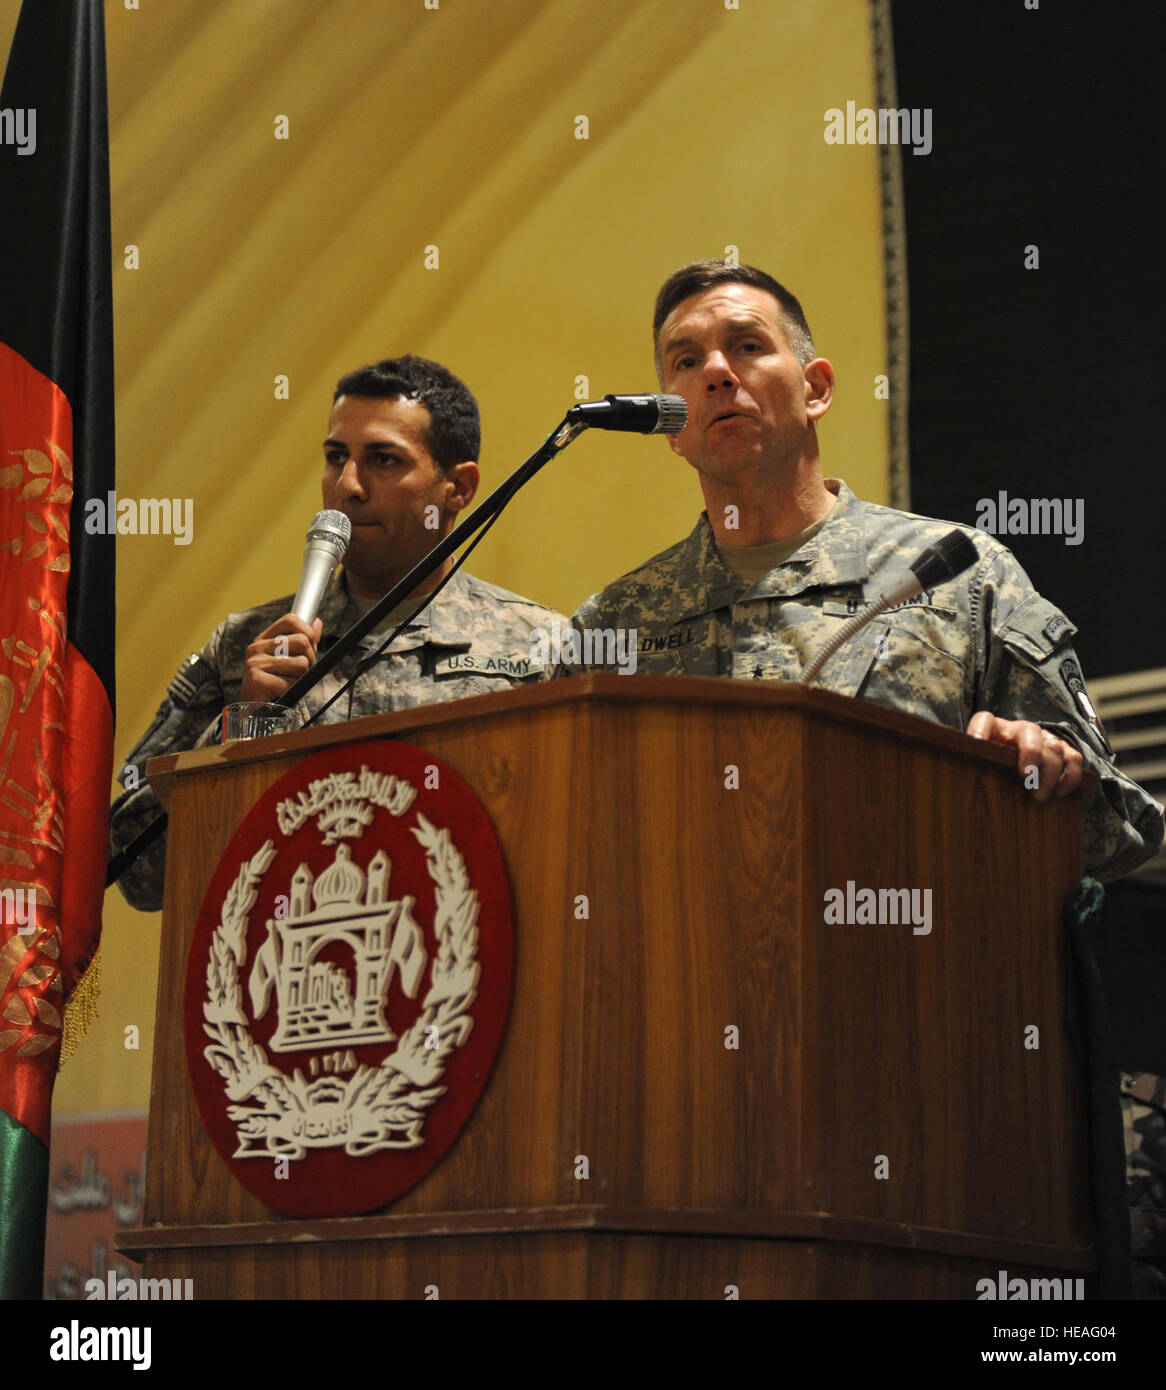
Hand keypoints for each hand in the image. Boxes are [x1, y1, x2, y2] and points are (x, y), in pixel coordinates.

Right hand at [240, 615, 321, 701]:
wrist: (255, 710)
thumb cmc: (274, 684)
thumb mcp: (288, 659)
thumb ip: (302, 641)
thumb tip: (316, 622)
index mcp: (264, 639)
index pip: (290, 620)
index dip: (308, 631)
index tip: (311, 644)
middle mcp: (257, 647)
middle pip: (302, 641)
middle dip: (310, 660)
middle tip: (301, 672)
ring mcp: (255, 663)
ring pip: (301, 663)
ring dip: (301, 677)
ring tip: (289, 683)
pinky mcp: (257, 679)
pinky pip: (292, 682)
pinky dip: (292, 690)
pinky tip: (281, 693)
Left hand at [965, 711, 1083, 802]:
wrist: (1020, 765)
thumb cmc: (997, 766)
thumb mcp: (984, 764)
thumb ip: (976, 765)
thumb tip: (962, 782)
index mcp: (996, 730)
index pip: (985, 720)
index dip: (980, 729)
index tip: (976, 743)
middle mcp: (1021, 730)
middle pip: (1030, 731)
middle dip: (1032, 754)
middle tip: (1027, 777)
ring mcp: (1044, 739)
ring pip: (1054, 747)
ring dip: (1050, 774)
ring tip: (1039, 796)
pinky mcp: (1062, 751)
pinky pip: (1074, 758)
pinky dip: (1070, 776)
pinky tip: (1060, 793)